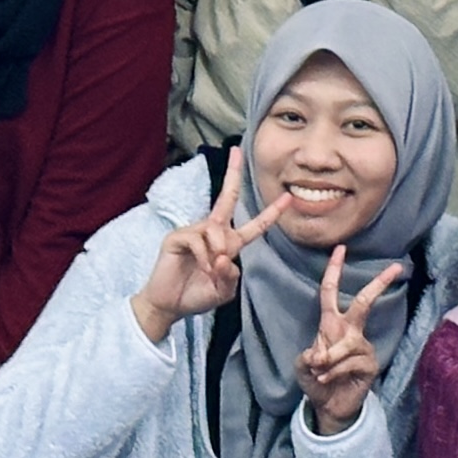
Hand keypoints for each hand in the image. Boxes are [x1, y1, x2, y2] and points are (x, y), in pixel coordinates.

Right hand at [134, 148, 285, 339]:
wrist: (169, 306)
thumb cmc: (196, 296)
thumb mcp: (224, 290)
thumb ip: (232, 275)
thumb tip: (224, 257)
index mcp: (228, 244)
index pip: (254, 226)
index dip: (271, 213)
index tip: (288, 198)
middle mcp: (212, 232)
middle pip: (227, 197)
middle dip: (233, 173)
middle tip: (236, 150)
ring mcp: (193, 232)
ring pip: (216, 229)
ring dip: (218, 251)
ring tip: (210, 269)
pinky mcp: (177, 236)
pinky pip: (198, 239)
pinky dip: (203, 257)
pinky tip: (200, 268)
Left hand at [299, 244, 404, 434]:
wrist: (327, 405)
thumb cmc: (316, 379)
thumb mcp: (303, 365)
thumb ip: (308, 355)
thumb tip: (321, 353)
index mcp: (332, 324)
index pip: (331, 292)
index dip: (334, 270)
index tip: (340, 248)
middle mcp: (350, 331)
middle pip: (363, 303)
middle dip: (378, 285)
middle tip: (396, 267)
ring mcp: (362, 347)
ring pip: (346, 344)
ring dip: (328, 359)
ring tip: (319, 372)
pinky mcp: (369, 364)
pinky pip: (349, 362)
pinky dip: (333, 372)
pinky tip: (327, 379)